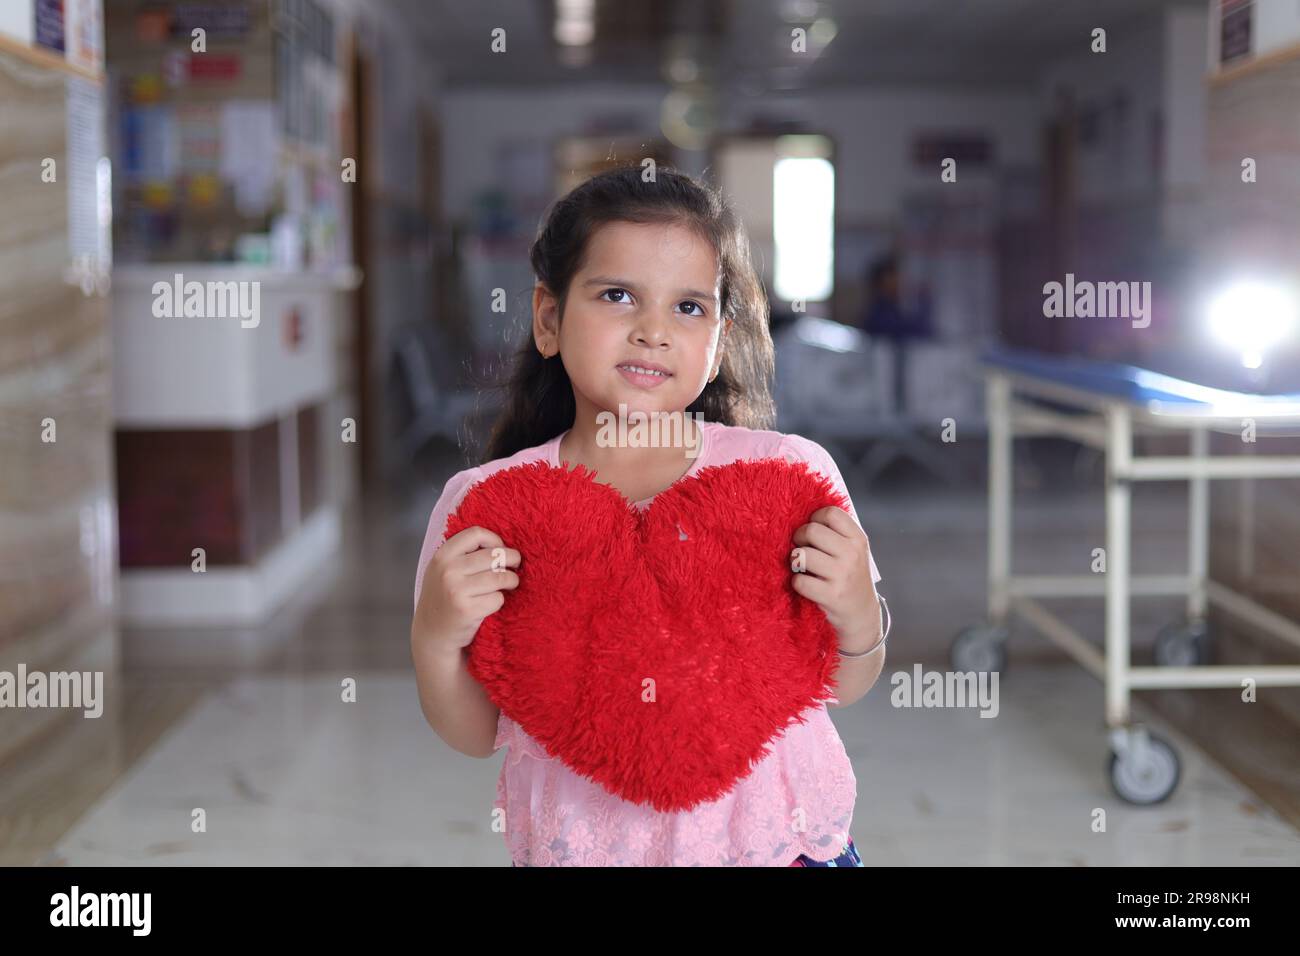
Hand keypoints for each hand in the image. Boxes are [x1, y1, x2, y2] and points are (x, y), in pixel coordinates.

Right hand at [412, 526, 520, 656]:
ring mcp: (457, 590)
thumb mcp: (442, 570)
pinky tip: (491, 604)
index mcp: (442, 556)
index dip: (494, 539)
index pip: (475, 533)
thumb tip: (501, 544)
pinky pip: (498, 598)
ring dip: (511, 581)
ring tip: (510, 584)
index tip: (500, 549)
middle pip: (494, 555)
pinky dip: (499, 601)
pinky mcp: (468, 610)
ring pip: (500, 577)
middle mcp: (448, 571)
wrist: (431, 633)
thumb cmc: (443, 599)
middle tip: (515, 566)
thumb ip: (462, 555)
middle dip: (512, 559)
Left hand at [789, 507, 880, 651]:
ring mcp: (842, 576)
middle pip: (812, 530)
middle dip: (800, 538)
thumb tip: (802, 513)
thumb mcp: (853, 551)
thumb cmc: (850, 577)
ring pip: (802, 554)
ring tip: (803, 567)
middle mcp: (852, 555)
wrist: (861, 614)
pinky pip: (800, 580)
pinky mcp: (831, 596)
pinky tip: (806, 585)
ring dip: (796, 561)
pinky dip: (797, 582)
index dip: (815, 519)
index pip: (831, 513)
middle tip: (802, 549)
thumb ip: (836, 533)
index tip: (813, 531)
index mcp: (858, 539)